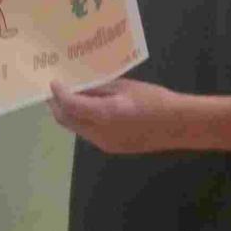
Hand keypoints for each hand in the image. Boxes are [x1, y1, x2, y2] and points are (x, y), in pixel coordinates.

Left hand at [48, 78, 186, 153]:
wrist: (177, 125)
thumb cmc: (153, 100)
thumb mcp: (125, 87)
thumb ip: (101, 88)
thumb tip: (81, 86)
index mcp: (103, 115)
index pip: (70, 106)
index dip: (58, 94)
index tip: (53, 82)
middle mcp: (99, 134)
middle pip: (68, 122)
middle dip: (58, 106)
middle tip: (55, 90)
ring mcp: (105, 144)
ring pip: (78, 129)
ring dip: (70, 114)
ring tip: (72, 95)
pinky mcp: (112, 148)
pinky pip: (90, 133)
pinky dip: (84, 120)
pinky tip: (90, 107)